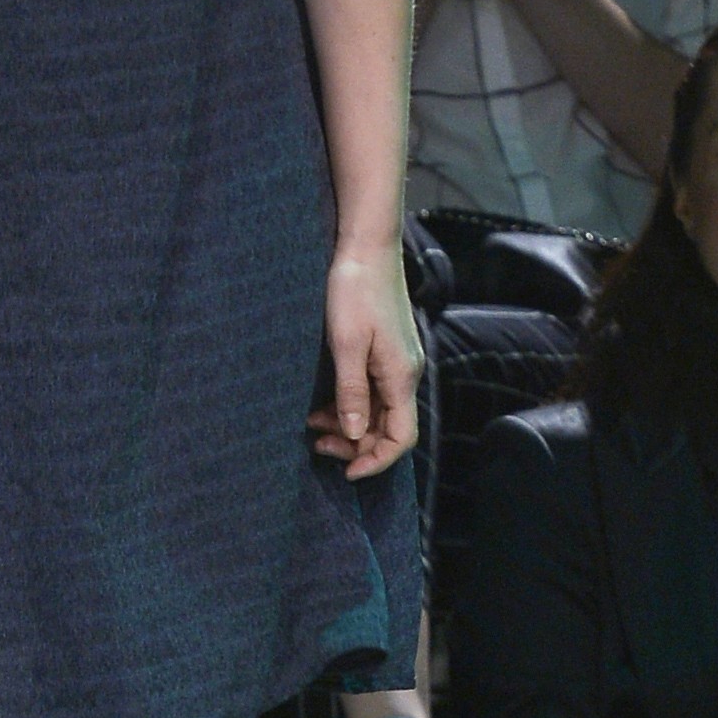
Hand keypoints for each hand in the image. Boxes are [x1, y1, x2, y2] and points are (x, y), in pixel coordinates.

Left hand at [311, 241, 420, 482]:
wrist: (366, 246)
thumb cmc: (355, 290)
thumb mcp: (346, 344)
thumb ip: (351, 392)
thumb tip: (354, 434)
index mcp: (400, 376)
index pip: (402, 437)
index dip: (377, 460)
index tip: (347, 471)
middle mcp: (404, 372)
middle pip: (389, 427)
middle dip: (355, 444)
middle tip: (317, 446)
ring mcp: (397, 360)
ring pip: (378, 410)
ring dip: (349, 424)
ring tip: (313, 426)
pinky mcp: (385, 349)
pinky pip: (372, 390)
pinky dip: (350, 403)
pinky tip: (325, 403)